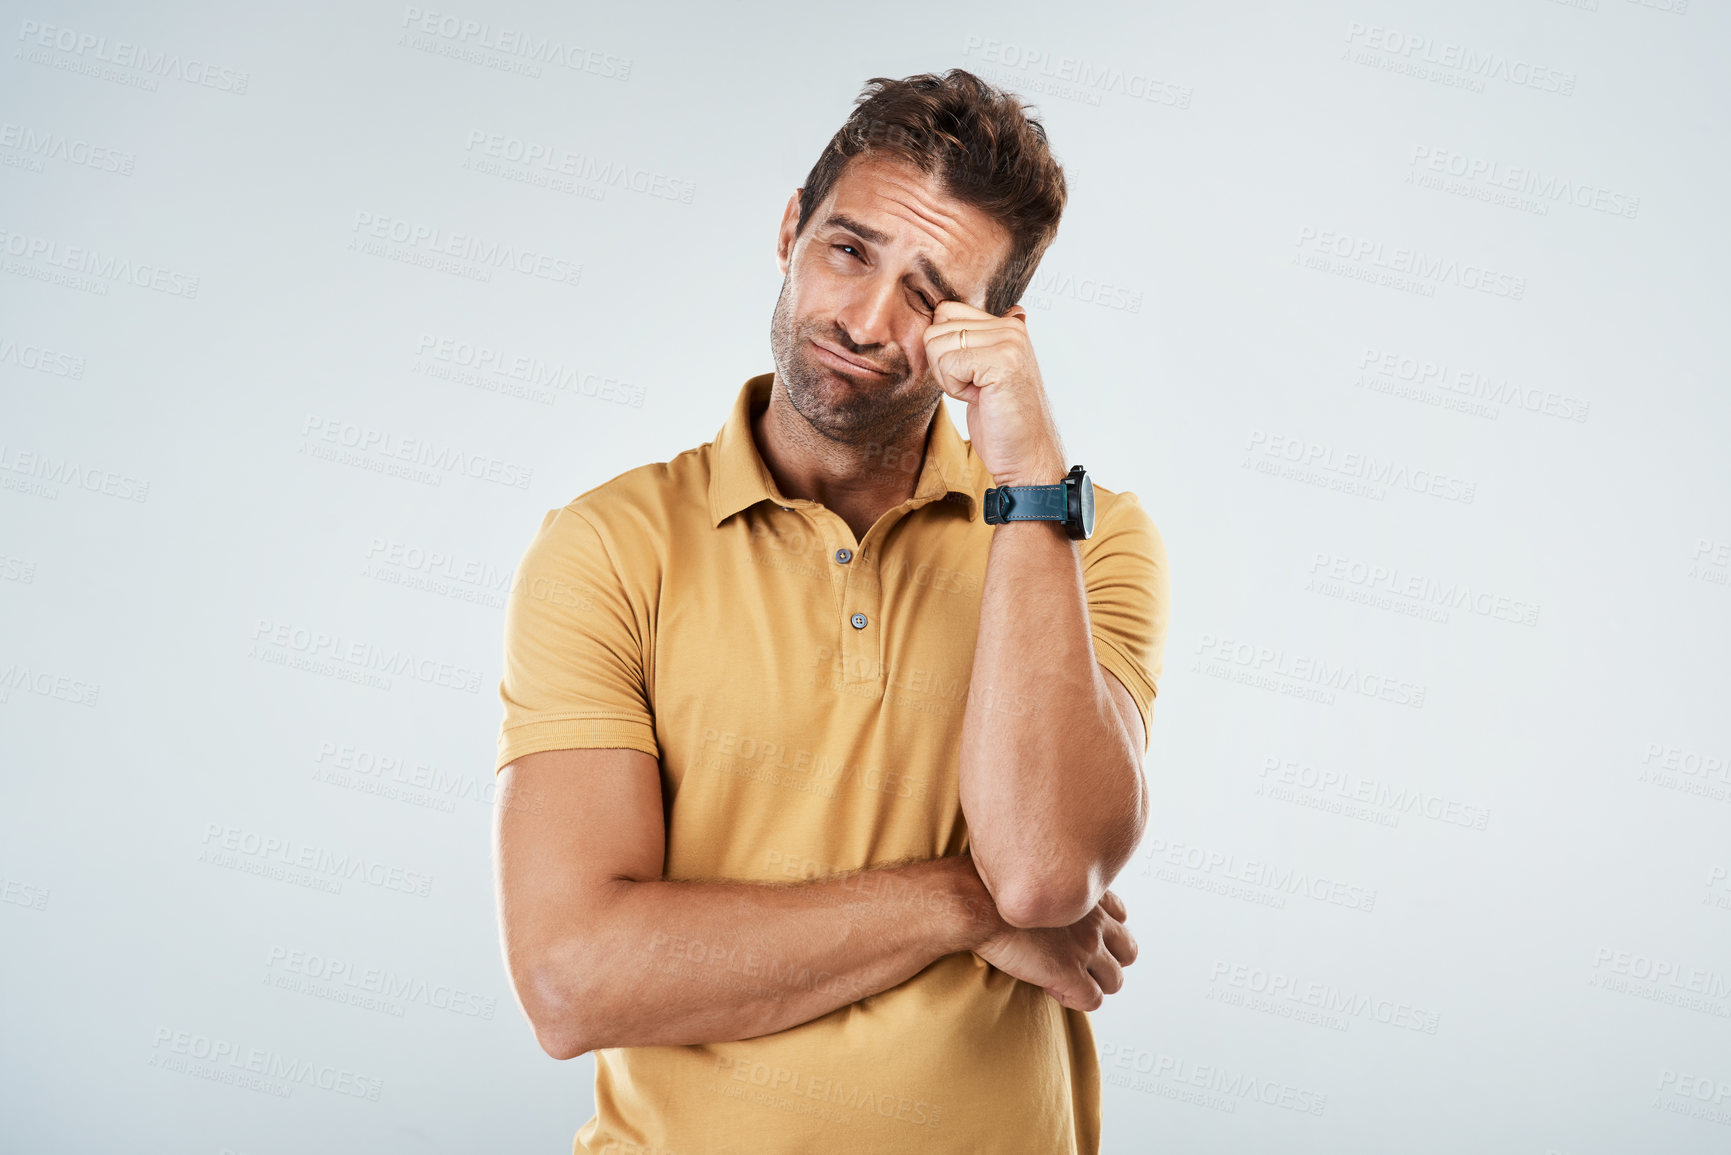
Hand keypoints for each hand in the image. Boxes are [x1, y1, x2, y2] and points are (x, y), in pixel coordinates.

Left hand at [922, 300, 1066, 488]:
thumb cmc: (1001, 420)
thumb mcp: (983, 370)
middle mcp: (1011, 326)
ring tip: (978, 392)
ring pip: (937, 345)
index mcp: (1008, 324)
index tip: (968, 374)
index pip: (945, 311)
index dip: (943, 349)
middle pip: (936, 328)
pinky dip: (954, 388)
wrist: (1025, 455)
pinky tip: (979, 398)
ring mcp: (1009, 341)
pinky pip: (947, 364)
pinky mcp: (1002, 361)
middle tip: (973, 388)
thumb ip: (972, 338)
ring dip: (948, 377)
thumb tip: (941, 311)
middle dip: (942, 365)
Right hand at [973, 889, 1137, 1010]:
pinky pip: (1092, 1000)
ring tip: (1063, 981)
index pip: (1120, 914)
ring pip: (1115, 980)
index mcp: (1085, 894)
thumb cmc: (986, 886)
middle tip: (1077, 964)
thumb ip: (1049, 887)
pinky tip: (1051, 989)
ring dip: (1093, 984)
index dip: (1102, 931)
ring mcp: (1085, 947)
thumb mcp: (1030, 874)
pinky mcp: (1069, 972)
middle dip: (1107, 961)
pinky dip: (1075, 1000)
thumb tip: (1036, 895)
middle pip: (1127, 950)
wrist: (971, 901)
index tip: (1076, 936)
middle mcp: (1093, 919)